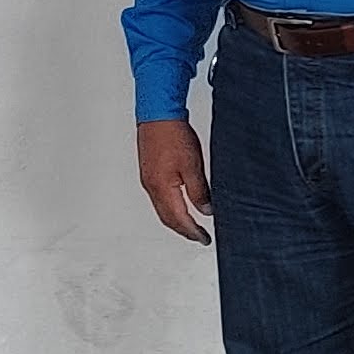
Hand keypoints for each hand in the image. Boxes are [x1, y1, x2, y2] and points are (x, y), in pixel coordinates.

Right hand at [138, 119, 211, 245]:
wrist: (157, 114)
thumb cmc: (173, 135)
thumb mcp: (193, 166)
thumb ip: (199, 192)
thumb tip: (206, 211)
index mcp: (162, 188)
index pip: (178, 219)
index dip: (193, 232)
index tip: (205, 239)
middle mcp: (151, 187)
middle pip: (167, 218)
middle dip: (184, 230)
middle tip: (199, 237)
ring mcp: (148, 180)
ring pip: (162, 209)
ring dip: (176, 220)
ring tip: (191, 225)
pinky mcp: (148, 172)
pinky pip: (159, 198)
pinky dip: (170, 208)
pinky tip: (179, 205)